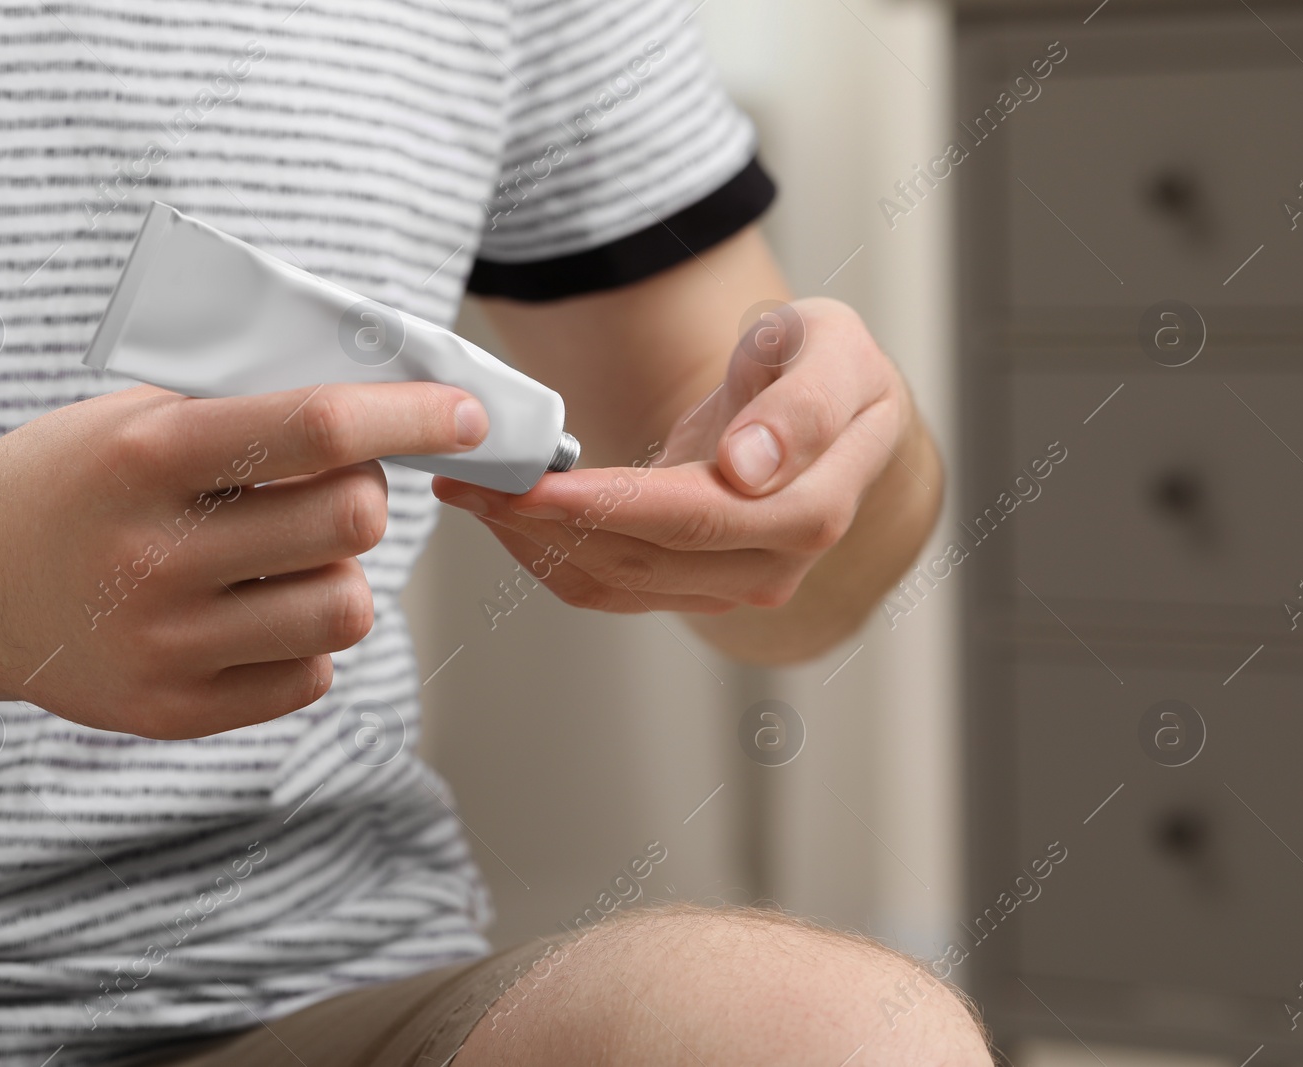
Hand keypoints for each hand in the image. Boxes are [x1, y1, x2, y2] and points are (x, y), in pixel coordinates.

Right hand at [0, 382, 486, 737]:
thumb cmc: (69, 480)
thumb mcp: (136, 415)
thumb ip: (250, 411)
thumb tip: (388, 401)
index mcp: (148, 457)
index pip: (318, 428)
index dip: (411, 417)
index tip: (465, 415)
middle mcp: (154, 555)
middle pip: (352, 523)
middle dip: (366, 497)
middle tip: (334, 489)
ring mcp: (162, 644)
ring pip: (346, 608)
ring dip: (342, 574)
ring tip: (290, 558)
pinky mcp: (172, 710)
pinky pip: (309, 675)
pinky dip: (305, 638)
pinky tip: (257, 611)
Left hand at [432, 298, 908, 615]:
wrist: (827, 401)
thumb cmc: (824, 362)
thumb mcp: (832, 347)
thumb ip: (804, 405)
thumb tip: (748, 470)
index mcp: (812, 508)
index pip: (694, 517)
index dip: (606, 506)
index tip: (533, 485)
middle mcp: (772, 565)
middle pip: (640, 559)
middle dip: (544, 521)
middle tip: (470, 478)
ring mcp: (732, 585)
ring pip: (613, 581)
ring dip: (533, 542)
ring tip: (470, 491)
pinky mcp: (693, 587)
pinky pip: (609, 585)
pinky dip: (550, 555)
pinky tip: (507, 515)